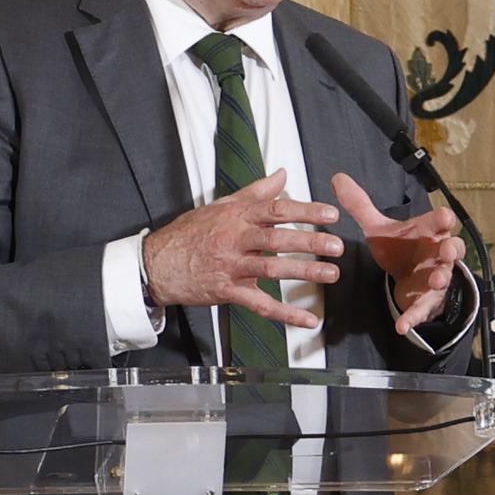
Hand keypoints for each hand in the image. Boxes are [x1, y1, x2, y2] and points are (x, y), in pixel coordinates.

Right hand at [142, 179, 341, 338]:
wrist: (156, 263)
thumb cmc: (189, 233)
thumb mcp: (221, 206)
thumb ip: (255, 192)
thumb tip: (282, 175)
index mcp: (236, 217)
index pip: (276, 210)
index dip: (305, 211)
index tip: (331, 214)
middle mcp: (235, 239)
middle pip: (277, 239)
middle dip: (310, 242)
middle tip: (337, 245)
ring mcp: (231, 267)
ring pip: (271, 269)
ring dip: (303, 272)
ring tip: (331, 273)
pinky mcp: (227, 291)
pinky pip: (260, 305)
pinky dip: (285, 314)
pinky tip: (307, 320)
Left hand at [333, 171, 467, 338]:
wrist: (407, 277)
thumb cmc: (400, 248)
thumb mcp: (379, 228)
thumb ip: (360, 206)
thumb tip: (337, 178)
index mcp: (428, 232)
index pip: (440, 222)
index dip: (442, 219)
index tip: (443, 216)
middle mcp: (436, 253)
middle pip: (452, 248)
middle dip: (451, 248)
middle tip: (446, 249)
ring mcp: (435, 278)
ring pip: (444, 277)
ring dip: (441, 278)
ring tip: (436, 279)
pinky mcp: (426, 301)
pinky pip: (422, 309)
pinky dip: (413, 317)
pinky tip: (401, 325)